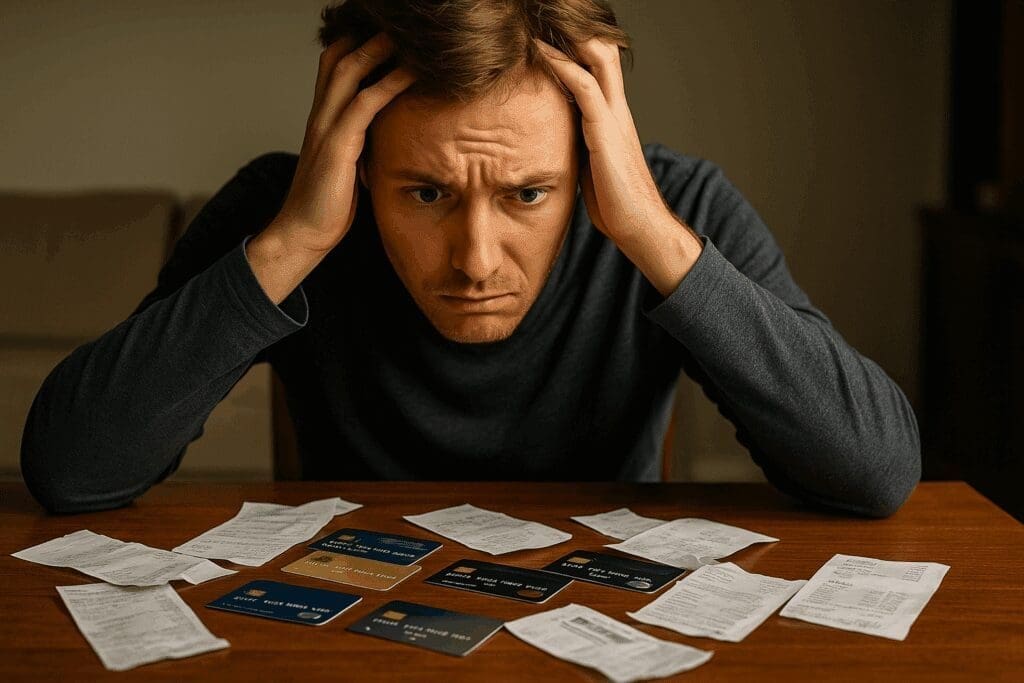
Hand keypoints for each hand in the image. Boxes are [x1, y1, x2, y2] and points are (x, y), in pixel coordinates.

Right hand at [274, 32, 416, 253]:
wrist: (302, 233)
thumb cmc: (328, 205)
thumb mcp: (348, 165)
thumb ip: (361, 143)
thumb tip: (387, 136)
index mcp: (322, 118)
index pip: (334, 65)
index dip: (356, 43)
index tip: (386, 33)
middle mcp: (321, 115)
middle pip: (339, 56)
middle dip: (367, 35)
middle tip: (398, 23)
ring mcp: (326, 127)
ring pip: (350, 70)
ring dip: (380, 48)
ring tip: (409, 35)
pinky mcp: (337, 146)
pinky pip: (365, 103)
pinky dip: (390, 83)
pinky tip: (411, 72)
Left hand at [534, 37, 702, 295]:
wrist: (639, 226)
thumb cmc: (615, 203)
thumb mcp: (591, 165)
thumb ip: (580, 145)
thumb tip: (556, 142)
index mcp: (613, 117)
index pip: (600, 66)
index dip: (577, 45)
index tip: (549, 31)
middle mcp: (616, 109)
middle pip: (603, 51)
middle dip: (576, 31)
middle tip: (547, 18)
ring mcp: (613, 117)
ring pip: (597, 58)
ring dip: (567, 38)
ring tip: (541, 23)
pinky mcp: (604, 132)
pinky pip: (584, 87)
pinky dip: (562, 65)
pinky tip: (541, 52)